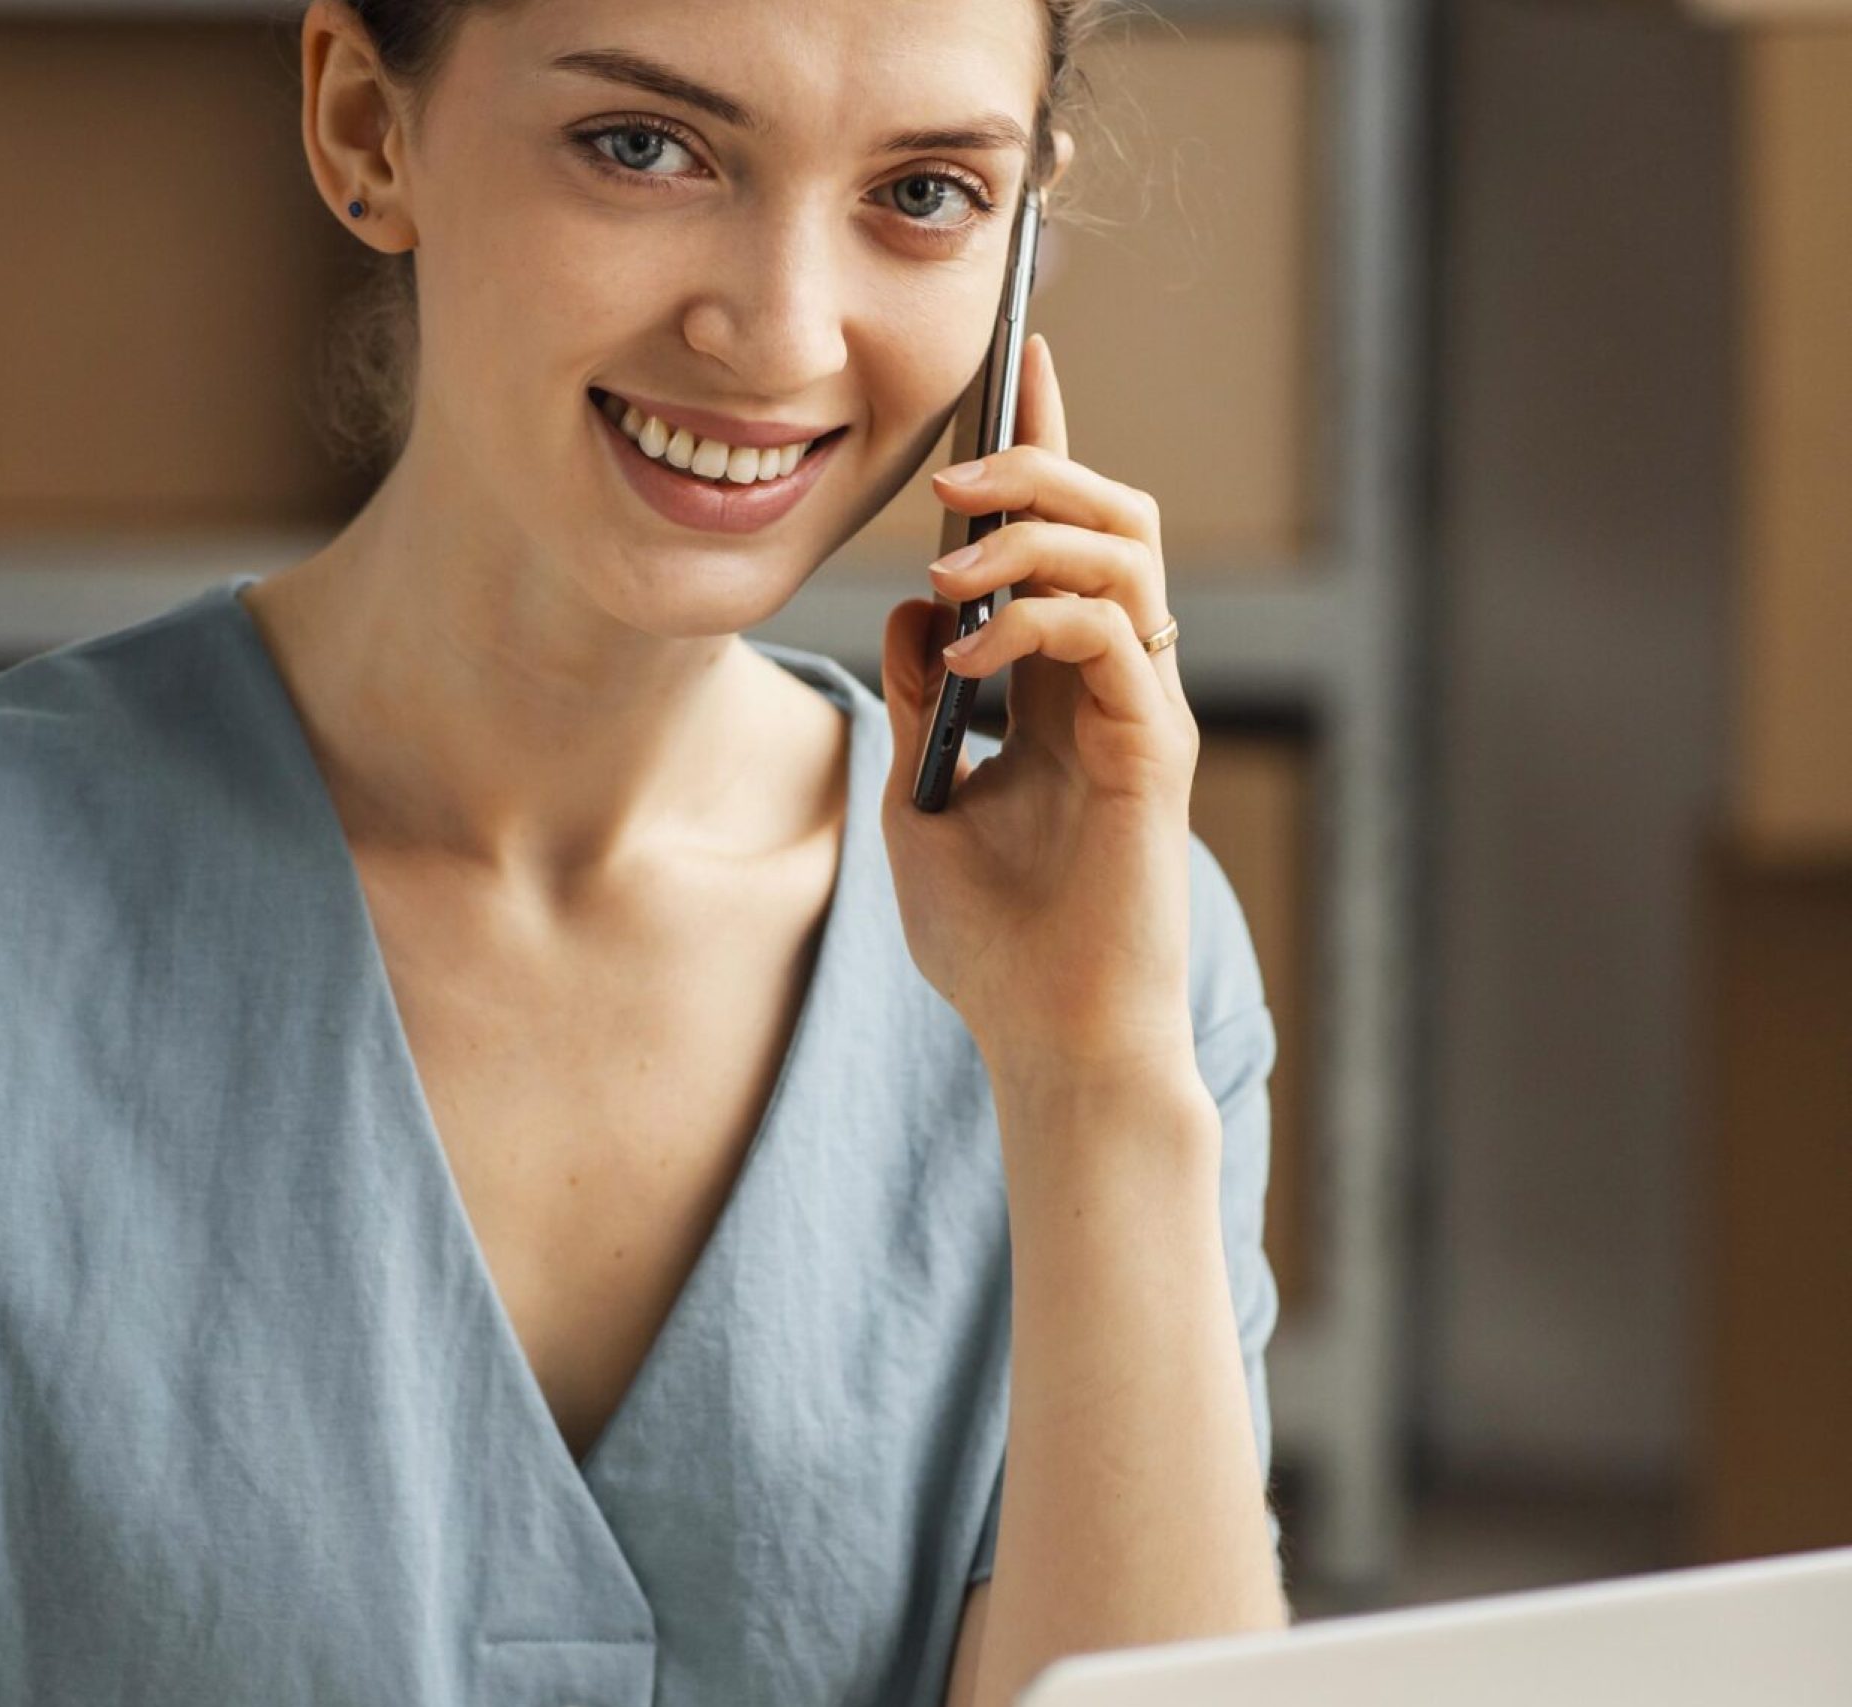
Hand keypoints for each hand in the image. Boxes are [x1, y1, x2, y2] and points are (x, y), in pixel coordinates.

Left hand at [878, 332, 1202, 1106]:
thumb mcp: (918, 796)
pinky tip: (971, 659)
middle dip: (1034, 466)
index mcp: (1061, 682)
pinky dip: (1039, 617)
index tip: (1014, 363)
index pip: (1061, 536)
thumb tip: (916, 605)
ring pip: (1124, 553)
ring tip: (952, 564)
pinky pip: (1114, 633)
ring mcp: (1142, 708)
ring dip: (1032, 531)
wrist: (1046, 1038)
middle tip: (949, 472)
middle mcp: (1114, 680)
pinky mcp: (1156, 747)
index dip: (1043, 445)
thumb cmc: (991, 938)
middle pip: (1111, 515)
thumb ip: (919, 697)